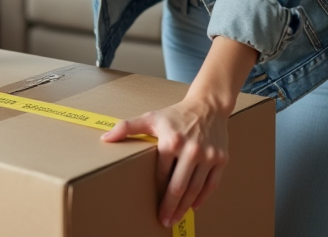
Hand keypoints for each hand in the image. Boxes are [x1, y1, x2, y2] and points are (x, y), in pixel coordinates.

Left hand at [101, 97, 229, 228]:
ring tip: (176, 218)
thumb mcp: (151, 118)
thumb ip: (127, 127)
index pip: (161, 174)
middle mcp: (191, 150)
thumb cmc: (176, 115)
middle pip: (178, 187)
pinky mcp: (221, 159)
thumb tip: (105, 138)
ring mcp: (208, 155)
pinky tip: (194, 206)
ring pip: (195, 189)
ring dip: (185, 207)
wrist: (208, 106)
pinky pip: (211, 184)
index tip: (152, 204)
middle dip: (170, 207)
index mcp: (172, 141)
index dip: (156, 190)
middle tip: (164, 220)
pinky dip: (203, 198)